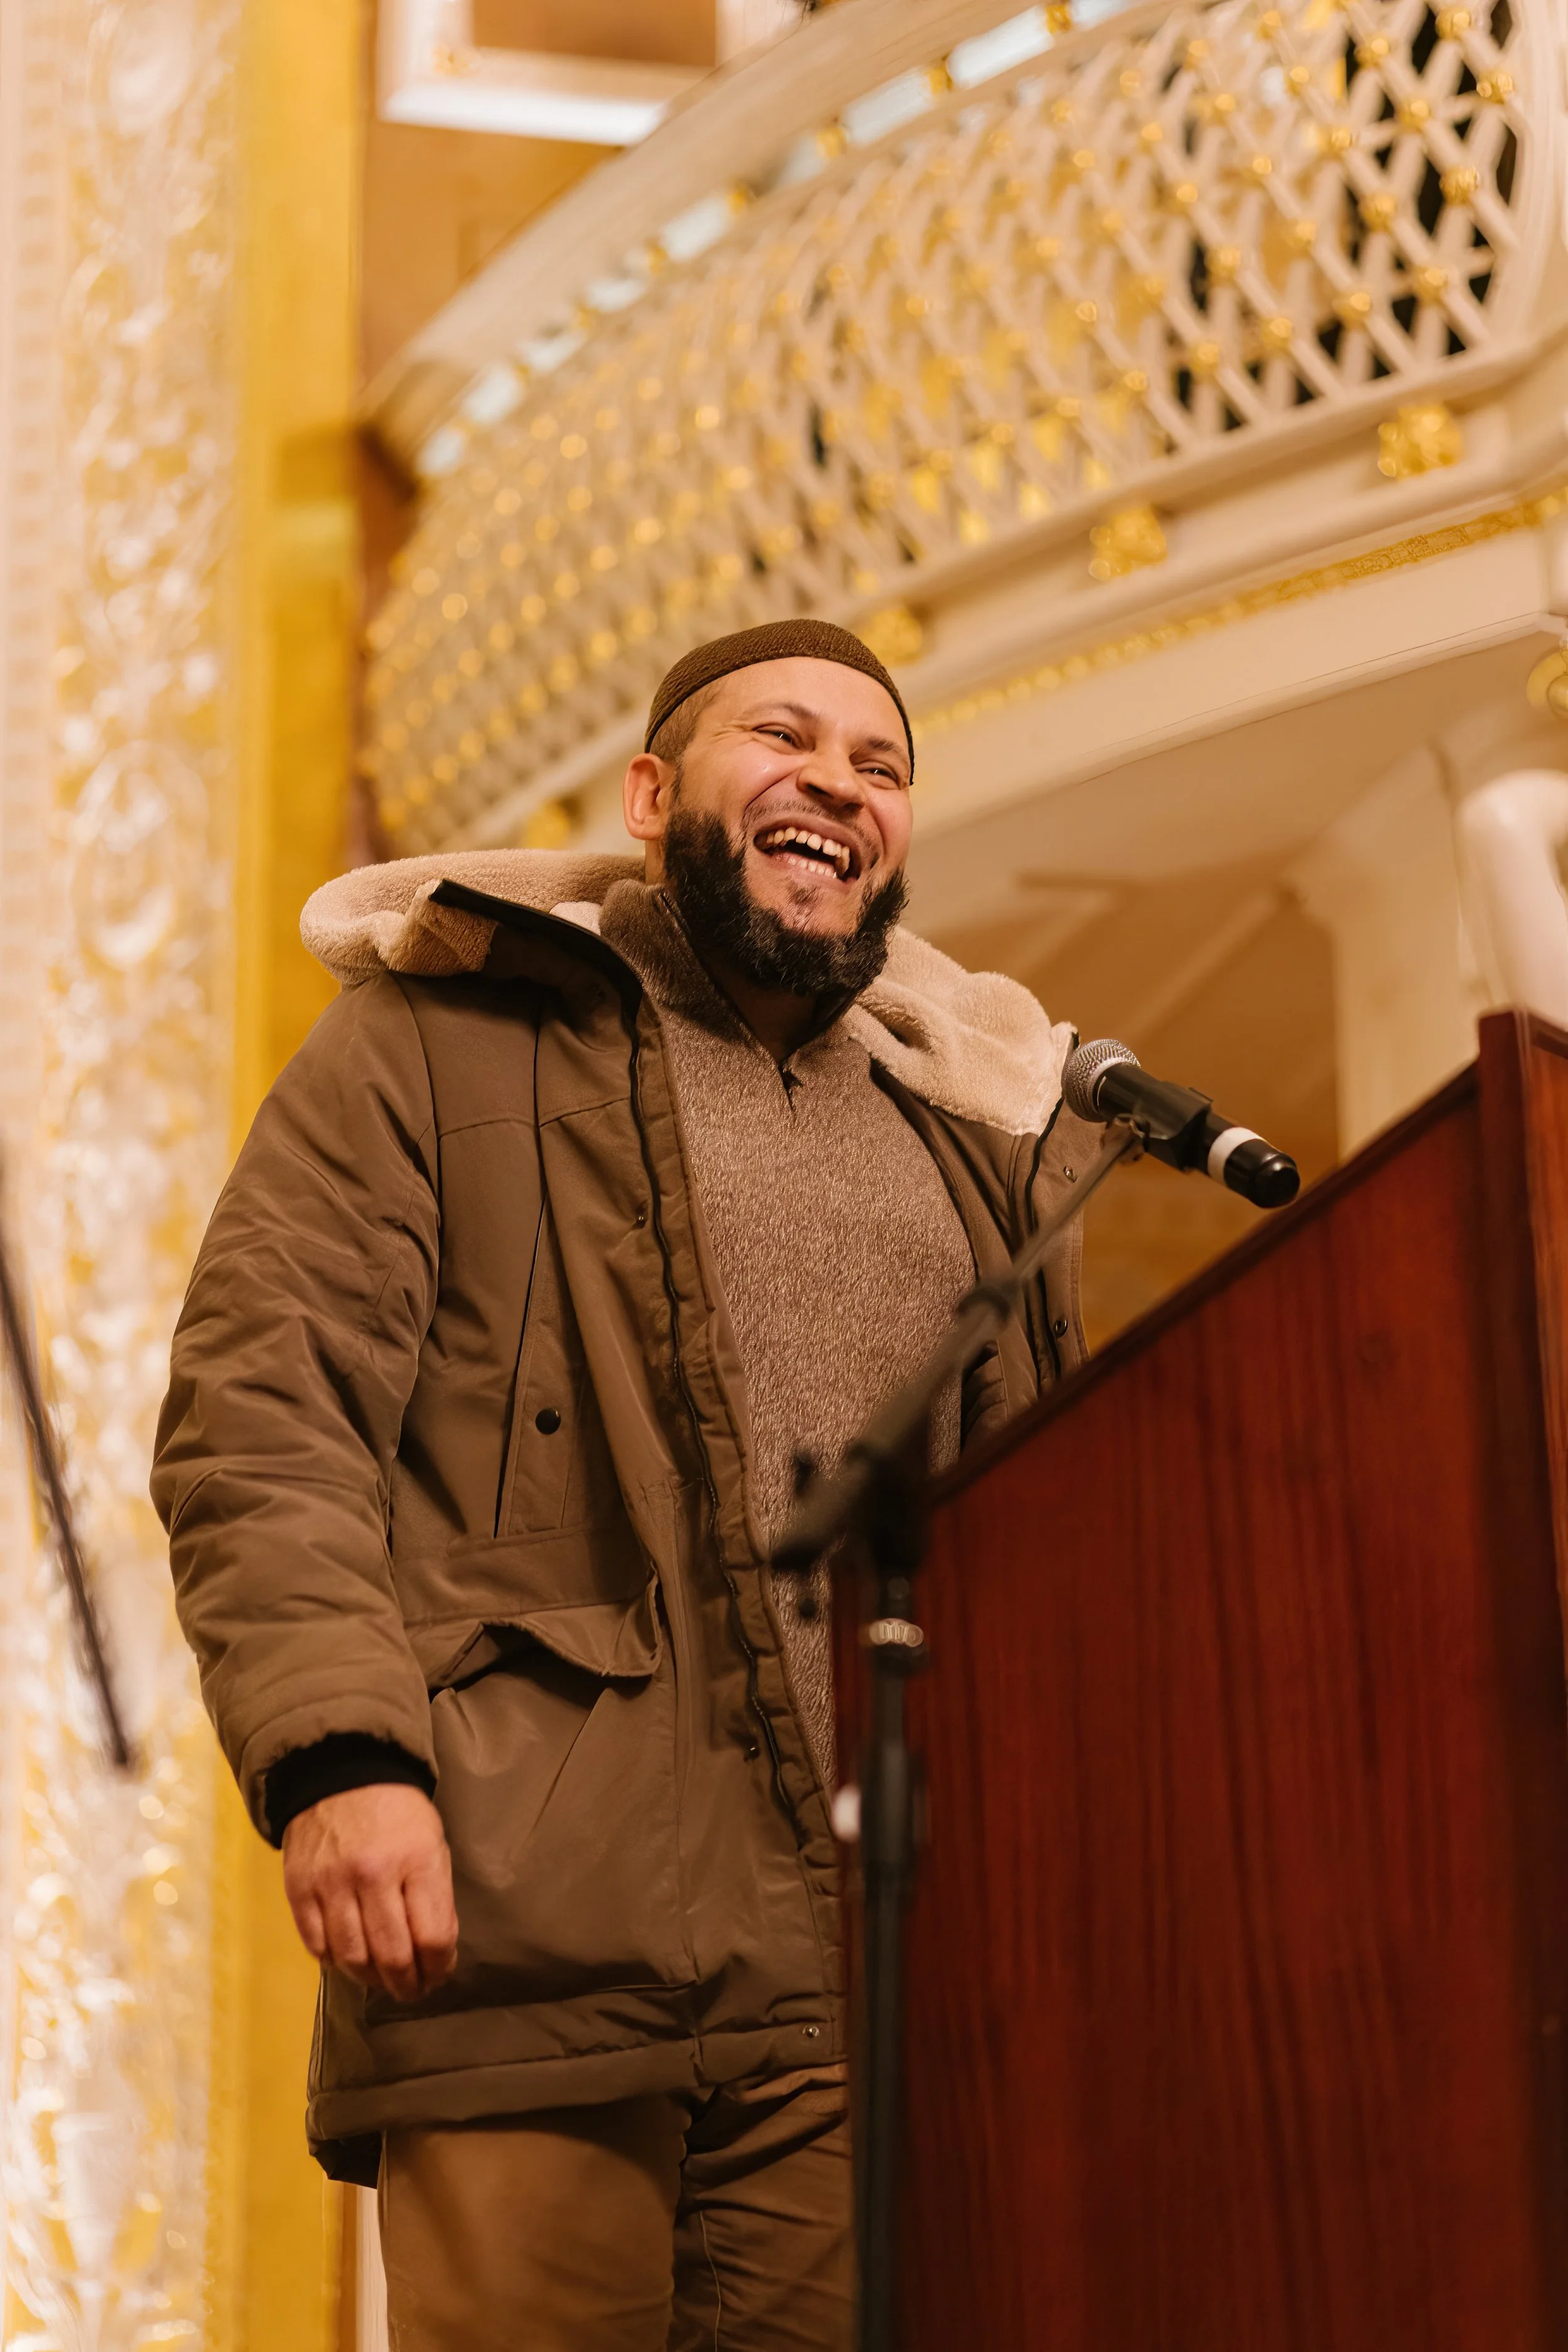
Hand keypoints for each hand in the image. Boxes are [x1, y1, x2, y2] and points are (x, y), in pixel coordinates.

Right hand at [282, 1784, 457, 2001]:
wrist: (341, 1772)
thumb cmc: (398, 1814)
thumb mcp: (432, 1844)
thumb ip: (435, 1897)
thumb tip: (435, 1954)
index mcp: (417, 1859)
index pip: (433, 1936)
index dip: (440, 1968)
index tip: (439, 1975)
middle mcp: (374, 1874)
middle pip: (393, 1956)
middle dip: (408, 1985)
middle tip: (412, 1991)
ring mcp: (332, 1883)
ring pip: (353, 1959)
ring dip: (371, 1981)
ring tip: (382, 1981)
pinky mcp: (299, 1889)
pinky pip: (317, 1946)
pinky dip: (335, 1962)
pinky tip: (349, 1958)